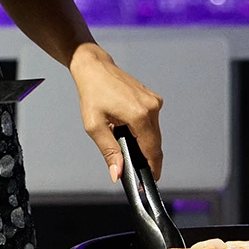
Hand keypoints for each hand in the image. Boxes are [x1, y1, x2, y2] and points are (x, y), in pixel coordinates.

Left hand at [73, 46, 163, 179]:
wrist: (95, 68)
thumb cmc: (92, 93)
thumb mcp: (94, 126)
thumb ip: (109, 151)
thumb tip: (117, 172)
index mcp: (139, 114)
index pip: (152, 149)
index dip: (152, 168)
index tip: (151, 180)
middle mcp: (151, 107)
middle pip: (155, 143)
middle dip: (147, 158)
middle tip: (136, 170)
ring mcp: (154, 102)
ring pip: (155, 134)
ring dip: (145, 144)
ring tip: (128, 148)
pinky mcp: (153, 99)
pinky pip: (152, 123)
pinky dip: (144, 131)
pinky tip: (130, 132)